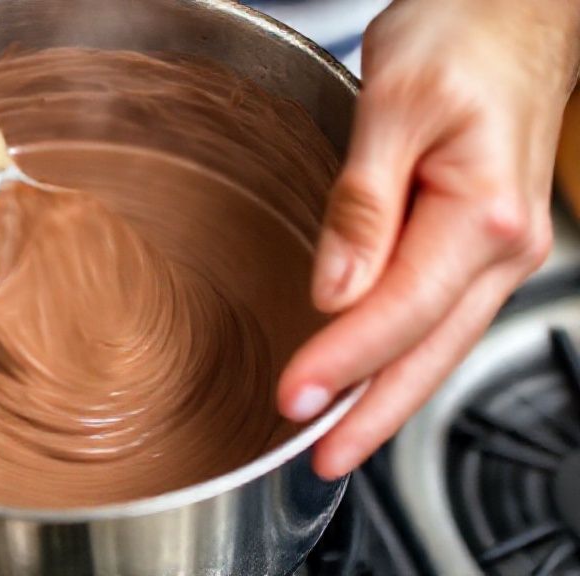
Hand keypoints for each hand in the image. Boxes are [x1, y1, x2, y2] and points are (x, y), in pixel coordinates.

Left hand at [277, 0, 579, 478]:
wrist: (509, 9)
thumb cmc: (460, 38)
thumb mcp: (393, 106)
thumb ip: (363, 204)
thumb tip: (334, 291)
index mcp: (483, 214)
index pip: (398, 311)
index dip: (343, 362)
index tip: (292, 399)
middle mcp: (502, 246)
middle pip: (427, 352)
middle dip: (370, 413)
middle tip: (317, 460)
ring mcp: (498, 250)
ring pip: (436, 344)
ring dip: (385, 395)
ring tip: (336, 438)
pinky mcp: (479, 244)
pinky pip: (438, 317)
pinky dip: (401, 356)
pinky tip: (371, 376)